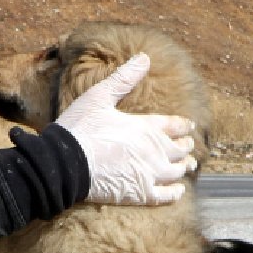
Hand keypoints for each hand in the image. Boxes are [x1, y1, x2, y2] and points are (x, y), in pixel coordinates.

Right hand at [55, 53, 194, 205]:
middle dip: (185, 146)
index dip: (183, 125)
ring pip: (177, 171)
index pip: (174, 125)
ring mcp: (149, 174)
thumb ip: (123, 78)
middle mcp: (154, 151)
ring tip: (187, 165)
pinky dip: (176, 191)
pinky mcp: (141, 194)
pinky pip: (167, 195)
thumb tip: (144, 57)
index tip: (188, 126)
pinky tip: (178, 189)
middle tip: (187, 146)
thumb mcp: (98, 97)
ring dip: (184, 166)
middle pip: (179, 149)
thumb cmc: (79, 128)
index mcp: (145, 126)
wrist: (64, 164)